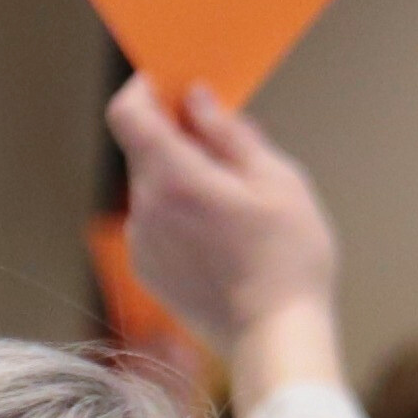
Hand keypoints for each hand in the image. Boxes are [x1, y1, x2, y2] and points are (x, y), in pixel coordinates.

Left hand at [103, 77, 344, 406]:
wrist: (274, 336)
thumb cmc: (289, 256)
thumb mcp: (278, 180)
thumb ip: (231, 134)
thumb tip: (198, 99)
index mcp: (176, 178)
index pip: (128, 114)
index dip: (143, 89)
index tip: (169, 82)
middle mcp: (146, 207)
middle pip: (145, 149)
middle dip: (178, 137)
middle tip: (229, 145)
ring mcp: (142, 240)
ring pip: (153, 186)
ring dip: (184, 178)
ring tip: (237, 203)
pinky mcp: (146, 267)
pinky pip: (157, 220)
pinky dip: (181, 213)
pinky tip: (224, 236)